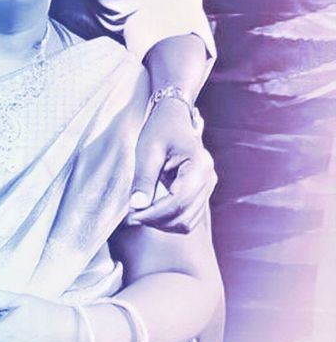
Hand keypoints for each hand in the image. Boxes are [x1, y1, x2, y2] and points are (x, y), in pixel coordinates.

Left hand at [127, 98, 216, 232]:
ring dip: (163, 223)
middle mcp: (209, 178)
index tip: (132, 216)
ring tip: (140, 214)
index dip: (154, 213)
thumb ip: (144, 179)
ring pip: (187, 221)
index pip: (178, 201)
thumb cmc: (161, 129)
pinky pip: (188, 216)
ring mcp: (208, 187)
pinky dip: (170, 220)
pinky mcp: (202, 192)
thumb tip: (138, 206)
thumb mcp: (148, 151)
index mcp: (199, 165)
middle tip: (132, 217)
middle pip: (184, 214)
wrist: (173, 117)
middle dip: (156, 220)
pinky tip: (152, 212)